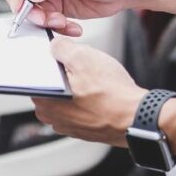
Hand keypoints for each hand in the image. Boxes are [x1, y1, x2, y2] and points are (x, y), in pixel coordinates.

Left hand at [31, 38, 145, 146]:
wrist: (138, 117)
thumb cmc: (112, 93)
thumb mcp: (82, 57)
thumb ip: (61, 48)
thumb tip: (54, 46)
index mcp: (44, 99)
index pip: (36, 73)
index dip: (52, 60)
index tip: (65, 56)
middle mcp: (51, 116)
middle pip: (52, 83)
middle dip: (65, 73)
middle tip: (84, 69)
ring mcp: (68, 125)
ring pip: (67, 95)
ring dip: (79, 86)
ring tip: (96, 82)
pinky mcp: (84, 129)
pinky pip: (81, 107)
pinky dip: (89, 99)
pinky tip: (102, 93)